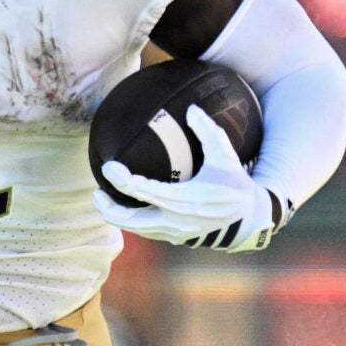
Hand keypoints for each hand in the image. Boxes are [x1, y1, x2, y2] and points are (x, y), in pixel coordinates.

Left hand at [98, 107, 279, 250]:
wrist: (249, 218)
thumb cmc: (235, 183)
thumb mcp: (225, 155)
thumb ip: (207, 131)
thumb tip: (190, 109)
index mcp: (184, 200)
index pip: (144, 192)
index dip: (123, 180)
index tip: (109, 167)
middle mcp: (175, 220)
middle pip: (131, 219)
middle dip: (109, 208)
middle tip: (97, 192)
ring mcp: (174, 232)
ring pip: (136, 229)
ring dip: (117, 217)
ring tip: (104, 201)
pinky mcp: (176, 237)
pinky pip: (146, 231)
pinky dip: (132, 221)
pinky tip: (125, 207)